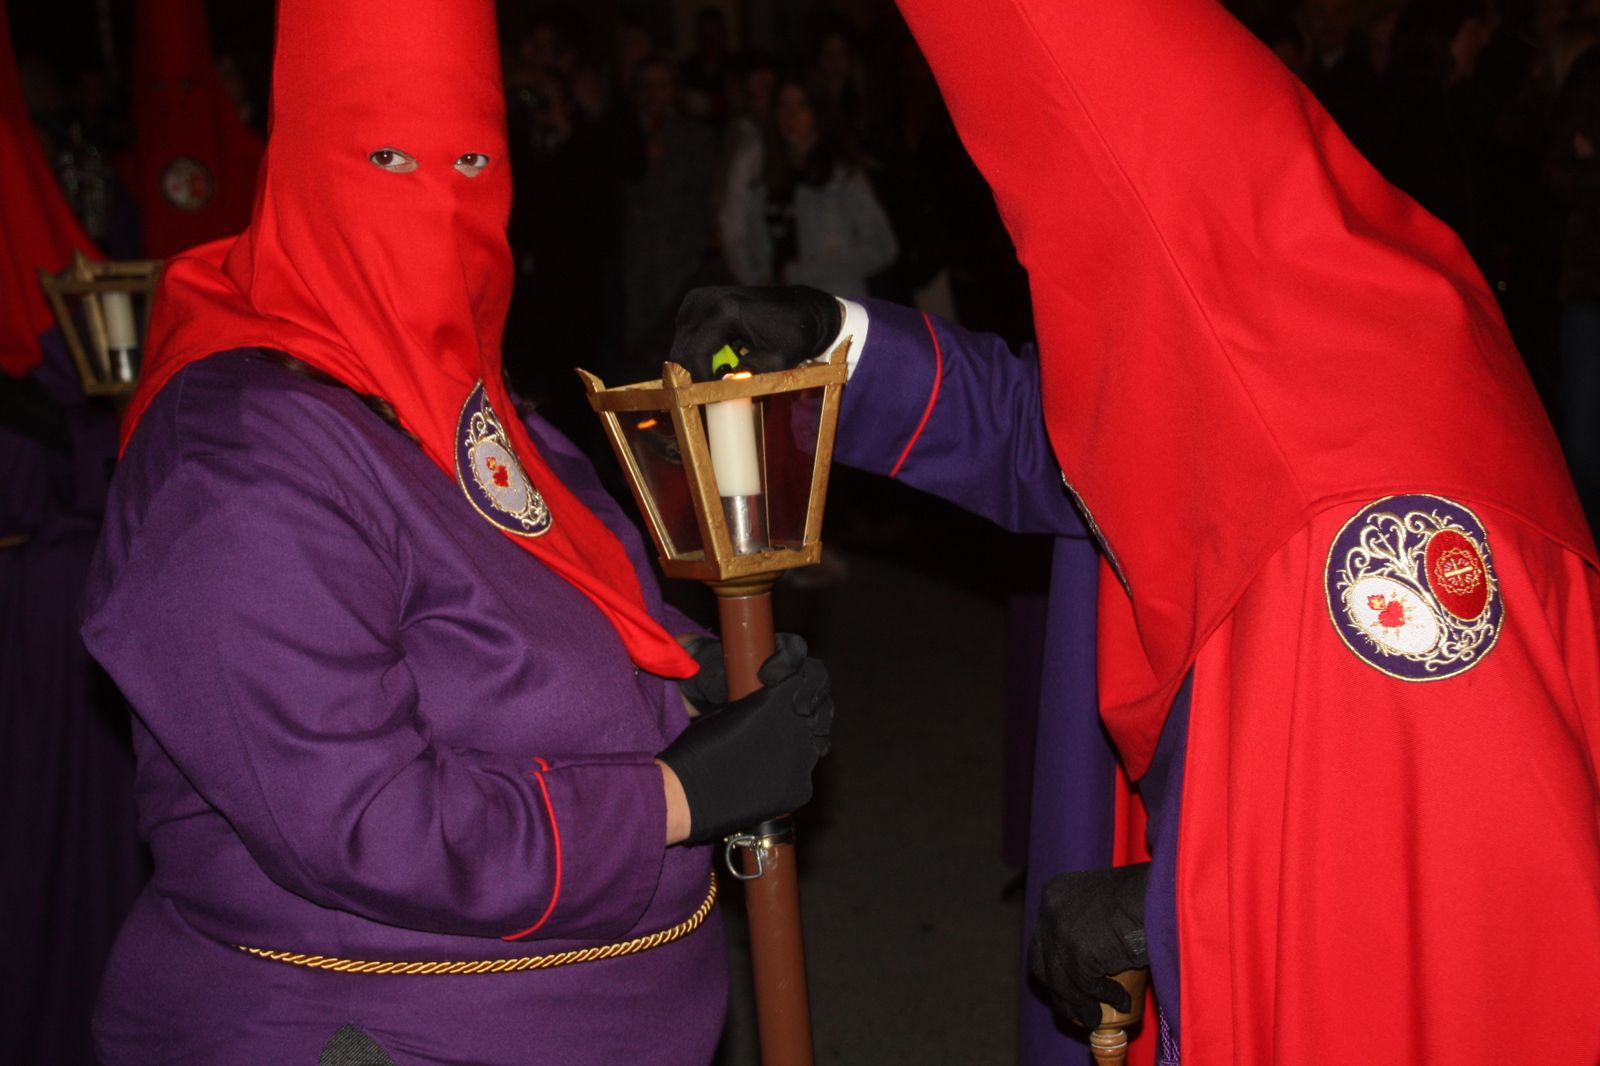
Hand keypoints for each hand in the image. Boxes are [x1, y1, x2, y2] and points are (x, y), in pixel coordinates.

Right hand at [656, 634, 832, 843]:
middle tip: (784, 720)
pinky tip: (765, 781)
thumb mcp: (731, 708)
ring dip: (801, 743)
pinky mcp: (801, 790)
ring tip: (773, 752)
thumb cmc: (700, 746)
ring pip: (816, 744)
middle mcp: (800, 725)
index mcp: (781, 697)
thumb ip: (763, 700)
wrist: (689, 793)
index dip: (802, 679)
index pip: (813, 675)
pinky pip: (803, 777)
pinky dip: (789, 777)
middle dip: (808, 711)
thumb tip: (779, 700)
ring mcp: (804, 760)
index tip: (785, 686)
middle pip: (821, 709)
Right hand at [669, 286, 841, 380]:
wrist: (804, 308)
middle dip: (696, 373)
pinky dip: (700, 350)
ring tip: (727, 368)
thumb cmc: (795, 333)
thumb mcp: (779, 360)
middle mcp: (706, 300)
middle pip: (682, 348)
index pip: (695, 353)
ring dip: (698, 362)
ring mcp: (699, 298)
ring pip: (682, 343)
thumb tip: (721, 388)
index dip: (699, 379)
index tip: (711, 396)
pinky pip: (688, 335)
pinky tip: (725, 355)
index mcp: (724, 311)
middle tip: (717, 388)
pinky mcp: (699, 301)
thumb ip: (750, 375)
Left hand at [1027, 863, 1150, 1030]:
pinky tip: (1122, 1002)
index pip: (1042, 940)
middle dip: (1058, 990)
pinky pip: (1088, 987)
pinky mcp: (1078, 953)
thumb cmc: (1143, 894)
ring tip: (1096, 1018)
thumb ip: (1088, 922)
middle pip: (1042, 963)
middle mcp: (1050, 910)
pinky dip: (1106, 998)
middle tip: (1076, 1008)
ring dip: (1080, 1005)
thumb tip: (1086, 965)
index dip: (1052, 967)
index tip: (1065, 987)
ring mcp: (1060, 932)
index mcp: (1054, 893)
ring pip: (1061, 982)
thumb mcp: (1103, 902)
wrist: (1162, 892)